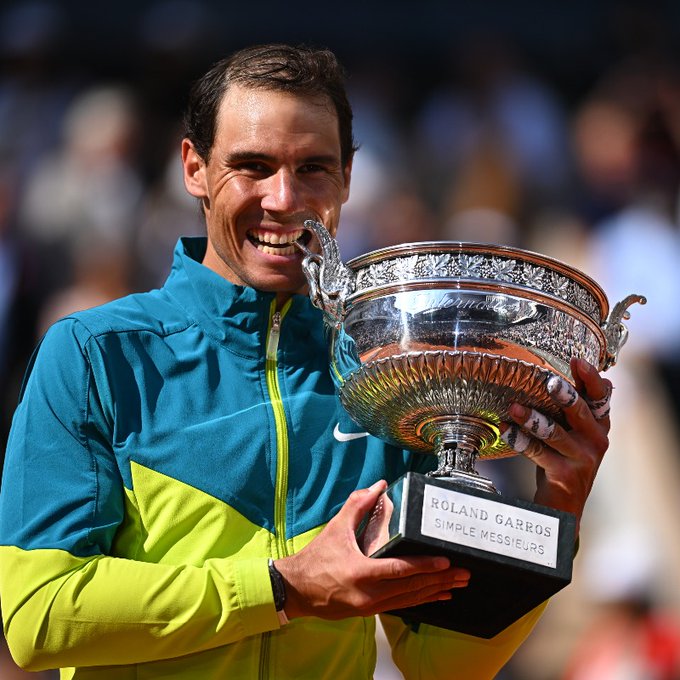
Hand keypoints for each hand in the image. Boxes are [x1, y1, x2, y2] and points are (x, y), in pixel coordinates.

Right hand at [275, 480, 469, 619]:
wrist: (296, 590)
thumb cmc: (316, 558)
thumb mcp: (336, 528)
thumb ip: (358, 505)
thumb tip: (379, 486)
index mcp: (361, 573)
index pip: (400, 570)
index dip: (425, 566)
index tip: (446, 561)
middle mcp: (369, 594)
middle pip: (412, 588)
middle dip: (441, 580)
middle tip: (464, 574)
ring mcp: (371, 606)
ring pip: (411, 600)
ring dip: (436, 592)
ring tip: (458, 585)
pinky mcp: (370, 611)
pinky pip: (402, 606)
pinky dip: (421, 600)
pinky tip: (437, 596)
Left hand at [501, 358, 610, 530]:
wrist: (564, 505)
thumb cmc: (563, 461)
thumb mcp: (573, 434)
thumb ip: (571, 409)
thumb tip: (561, 374)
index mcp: (599, 426)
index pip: (601, 397)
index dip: (591, 379)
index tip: (576, 361)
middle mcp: (596, 440)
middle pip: (581, 411)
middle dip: (565, 395)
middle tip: (549, 381)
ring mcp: (582, 459)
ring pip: (554, 432)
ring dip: (531, 418)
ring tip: (513, 407)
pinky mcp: (565, 474)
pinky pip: (537, 452)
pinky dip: (518, 439)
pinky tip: (505, 429)